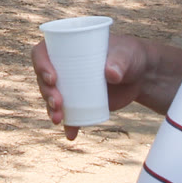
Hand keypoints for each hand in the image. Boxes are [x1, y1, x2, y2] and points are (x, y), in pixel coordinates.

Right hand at [30, 32, 159, 141]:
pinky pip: (69, 115)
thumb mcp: (125, 55)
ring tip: (59, 119)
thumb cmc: (129, 56)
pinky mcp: (79, 102)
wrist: (140, 75)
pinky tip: (71, 134)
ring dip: (51, 110)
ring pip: (52, 98)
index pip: (42, 53)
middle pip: (43, 79)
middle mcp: (62, 66)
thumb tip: (111, 74)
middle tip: (58, 103)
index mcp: (66, 47)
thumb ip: (119, 61)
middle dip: (46, 93)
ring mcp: (69, 86)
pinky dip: (69, 125)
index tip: (52, 78)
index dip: (41, 65)